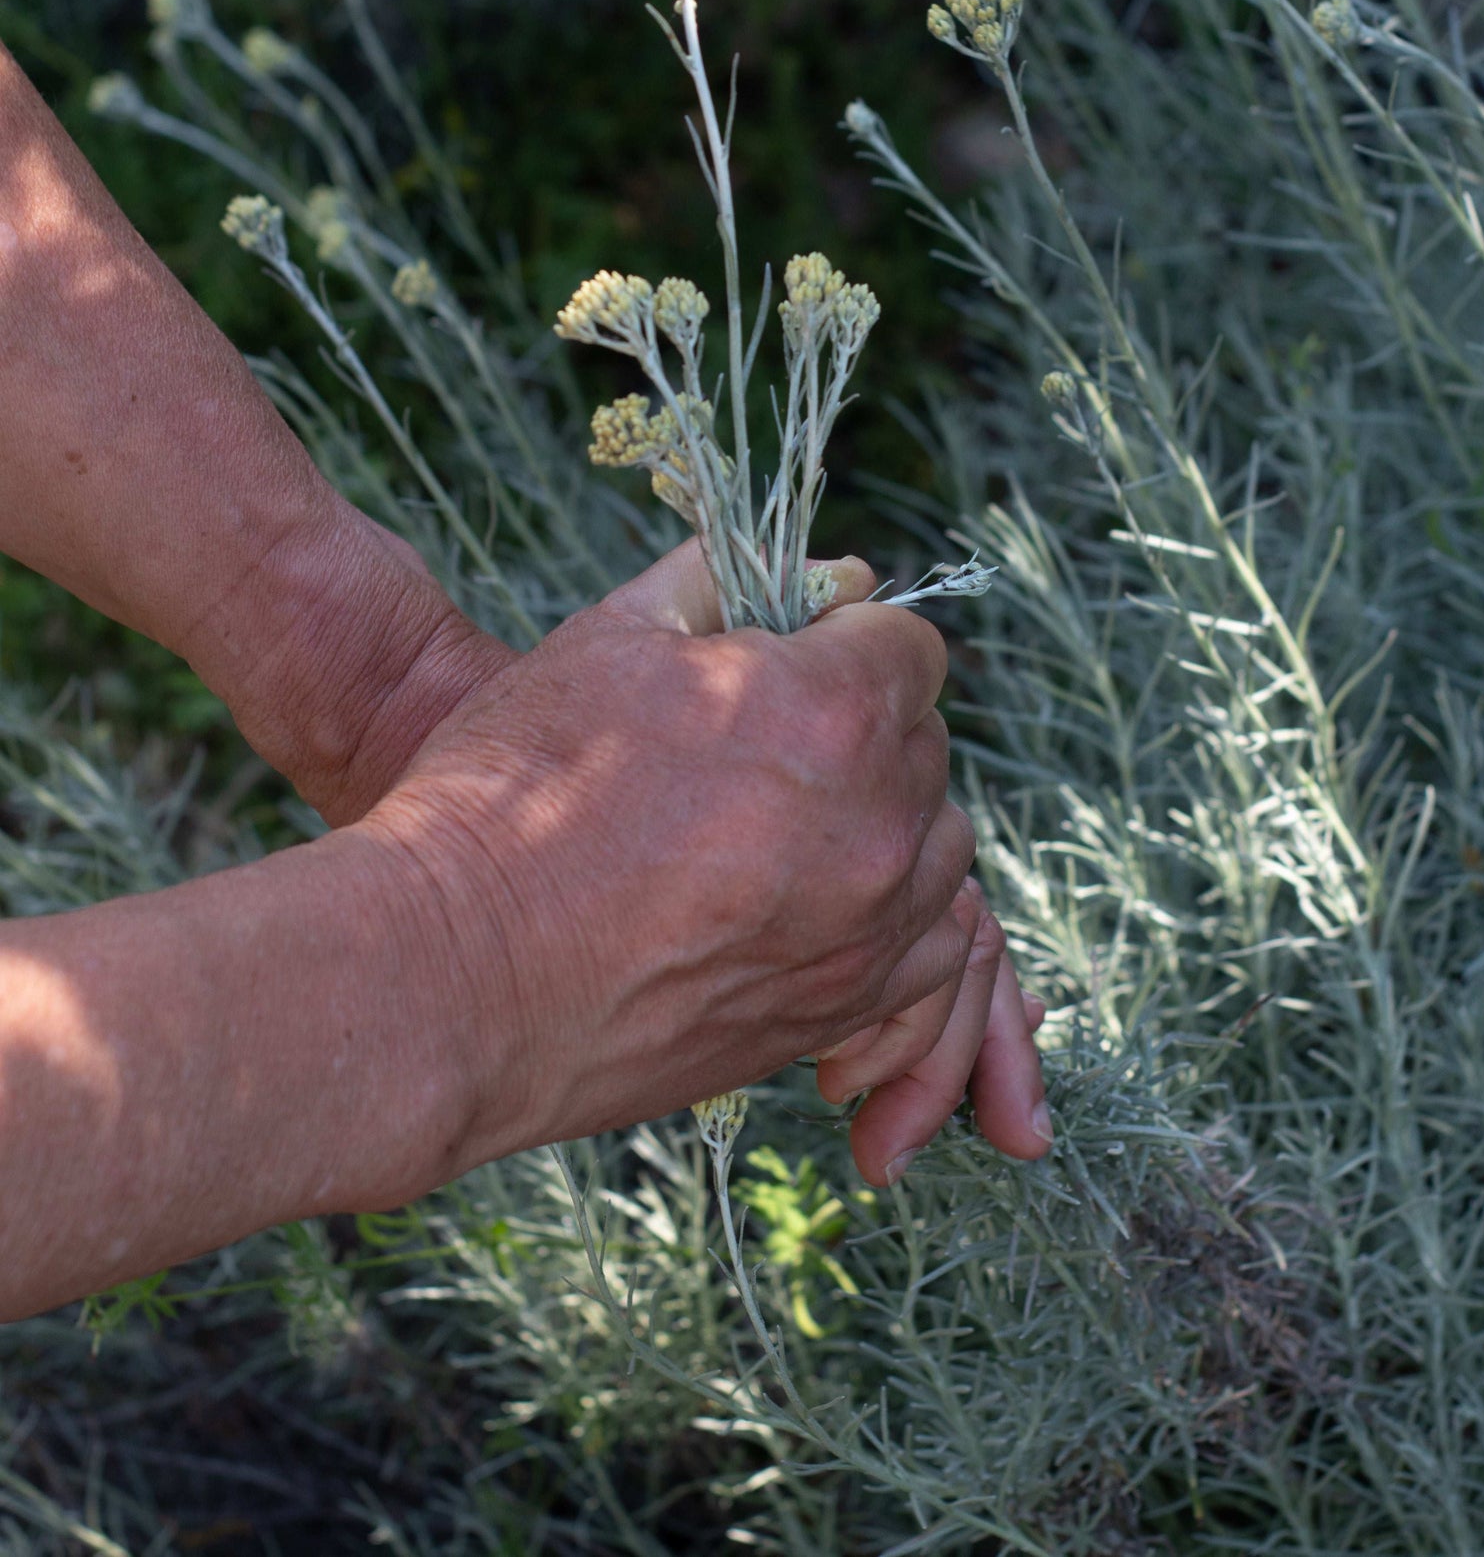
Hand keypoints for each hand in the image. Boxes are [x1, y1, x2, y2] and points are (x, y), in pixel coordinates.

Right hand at [354, 538, 1048, 1183]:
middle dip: (859, 726)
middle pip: (921, 742)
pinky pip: (928, 950)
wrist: (455, 974)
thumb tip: (807, 565)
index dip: (846, 640)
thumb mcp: (606, 639)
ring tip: (780, 828)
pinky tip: (815, 904)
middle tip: (756, 745)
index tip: (787, 660)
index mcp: (829, 707)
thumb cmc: (513, 794)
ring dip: (882, 821)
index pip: (909, 645)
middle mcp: (874, 820)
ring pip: (936, 845)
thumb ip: (717, 583)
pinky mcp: (839, 1011)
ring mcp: (865, 927)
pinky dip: (892, 917)